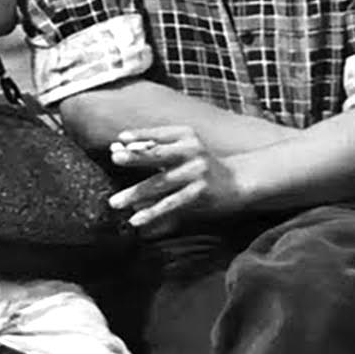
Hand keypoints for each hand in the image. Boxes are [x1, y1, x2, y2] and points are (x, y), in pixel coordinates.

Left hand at [106, 127, 242, 236]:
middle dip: (136, 156)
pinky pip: (171, 203)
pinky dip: (152, 212)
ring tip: (115, 202)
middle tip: (115, 158)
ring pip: (160, 183)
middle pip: (159, 153)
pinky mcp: (200, 193)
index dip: (139, 136)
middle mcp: (192, 151)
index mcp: (186, 135)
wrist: (239, 181)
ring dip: (136, 193)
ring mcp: (196, 172)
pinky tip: (136, 219)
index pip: (158, 134)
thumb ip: (154, 150)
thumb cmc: (202, 165)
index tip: (120, 140)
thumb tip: (117, 151)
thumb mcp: (184, 150)